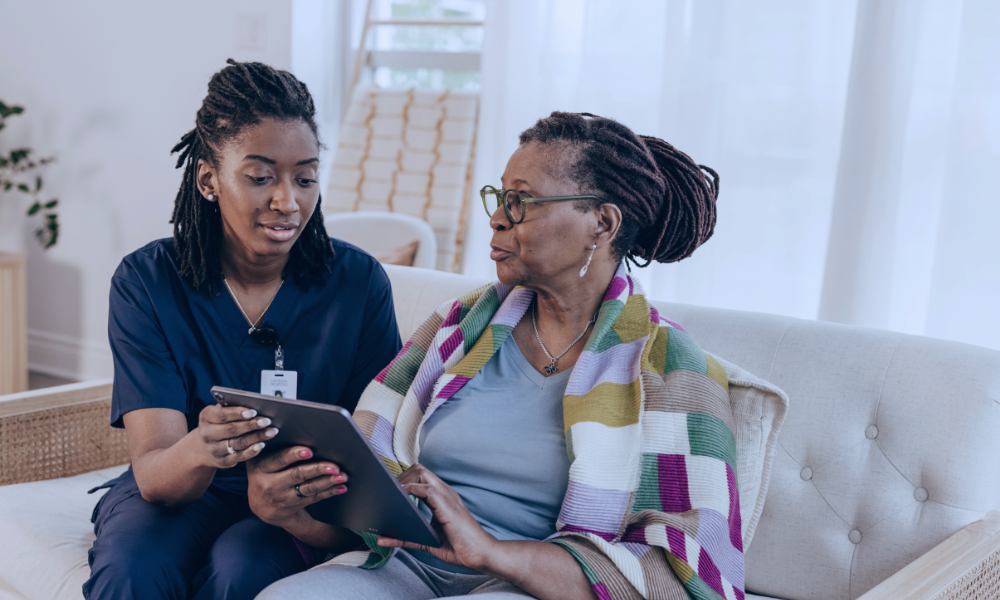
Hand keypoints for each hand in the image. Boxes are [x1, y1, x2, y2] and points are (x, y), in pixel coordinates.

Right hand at [194, 404, 277, 468]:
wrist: (203, 448)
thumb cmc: (218, 423)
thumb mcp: (219, 412)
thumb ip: (233, 407)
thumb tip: (255, 403)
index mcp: (206, 417)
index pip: (221, 415)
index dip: (238, 413)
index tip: (253, 411)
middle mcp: (207, 434)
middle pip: (231, 429)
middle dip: (251, 425)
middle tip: (267, 421)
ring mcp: (213, 449)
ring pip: (238, 443)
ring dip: (257, 437)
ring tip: (271, 431)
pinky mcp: (222, 461)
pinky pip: (239, 457)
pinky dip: (251, 451)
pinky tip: (262, 444)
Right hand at [246, 446, 347, 529]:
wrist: (261, 507)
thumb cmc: (265, 475)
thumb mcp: (261, 463)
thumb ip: (275, 451)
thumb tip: (302, 432)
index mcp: (261, 468)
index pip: (278, 459)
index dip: (294, 455)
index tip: (309, 451)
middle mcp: (271, 484)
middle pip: (297, 475)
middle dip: (317, 469)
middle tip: (334, 466)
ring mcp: (283, 497)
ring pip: (309, 488)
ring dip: (328, 481)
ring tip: (342, 476)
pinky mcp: (295, 505)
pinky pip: (315, 497)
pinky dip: (330, 491)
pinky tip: (341, 487)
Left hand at [377, 464, 498, 571]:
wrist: (481, 554)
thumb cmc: (460, 547)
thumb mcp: (427, 541)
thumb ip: (407, 538)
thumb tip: (382, 539)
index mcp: (442, 497)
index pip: (421, 476)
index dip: (404, 479)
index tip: (390, 491)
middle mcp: (445, 492)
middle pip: (419, 468)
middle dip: (401, 476)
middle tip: (388, 492)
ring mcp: (447, 496)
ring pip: (422, 472)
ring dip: (404, 480)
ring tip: (391, 493)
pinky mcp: (447, 505)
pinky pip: (427, 489)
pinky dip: (412, 489)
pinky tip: (402, 497)